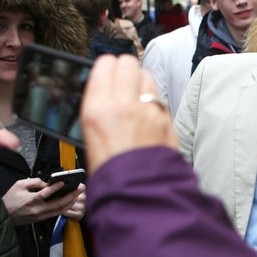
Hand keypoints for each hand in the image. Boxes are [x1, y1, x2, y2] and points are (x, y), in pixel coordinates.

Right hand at [2, 177, 85, 224]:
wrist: (3, 216)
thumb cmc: (10, 199)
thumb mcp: (19, 185)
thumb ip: (34, 182)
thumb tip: (47, 182)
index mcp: (29, 200)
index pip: (45, 194)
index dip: (55, 188)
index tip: (64, 182)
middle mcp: (37, 210)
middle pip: (58, 204)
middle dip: (72, 196)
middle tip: (81, 187)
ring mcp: (40, 216)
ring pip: (60, 211)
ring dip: (71, 202)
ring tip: (78, 193)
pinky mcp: (41, 219)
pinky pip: (56, 213)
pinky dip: (65, 207)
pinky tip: (71, 200)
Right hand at [81, 54, 176, 173]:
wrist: (138, 194)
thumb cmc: (110, 173)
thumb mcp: (89, 137)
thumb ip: (98, 110)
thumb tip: (103, 95)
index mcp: (98, 108)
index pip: (105, 64)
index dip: (106, 67)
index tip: (106, 72)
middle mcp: (125, 104)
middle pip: (128, 63)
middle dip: (124, 68)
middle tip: (121, 79)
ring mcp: (149, 110)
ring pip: (147, 75)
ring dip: (140, 81)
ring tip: (135, 95)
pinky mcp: (167, 119)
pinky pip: (159, 98)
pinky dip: (153, 101)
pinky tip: (147, 114)